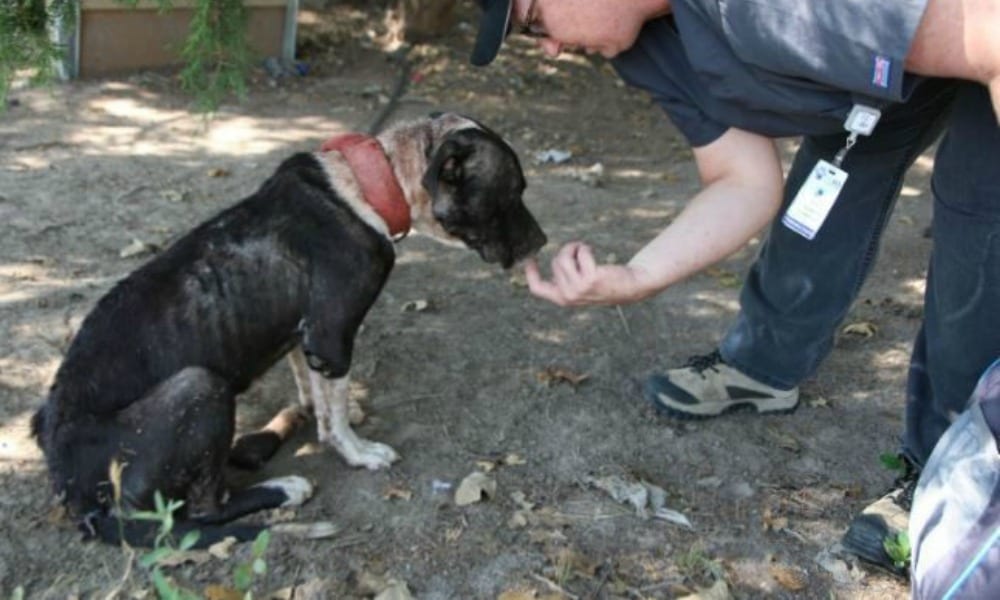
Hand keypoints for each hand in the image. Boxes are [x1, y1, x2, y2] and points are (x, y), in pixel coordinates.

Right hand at [523, 242, 647, 306]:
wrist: (630, 286)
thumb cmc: (604, 283)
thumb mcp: (580, 284)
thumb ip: (566, 278)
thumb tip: (556, 261)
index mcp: (563, 299)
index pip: (538, 289)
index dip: (530, 273)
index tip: (529, 259)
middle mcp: (569, 296)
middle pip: (555, 262)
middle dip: (567, 252)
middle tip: (581, 253)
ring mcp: (579, 289)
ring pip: (564, 257)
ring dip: (575, 248)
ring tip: (585, 250)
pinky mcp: (591, 279)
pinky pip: (580, 253)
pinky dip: (586, 248)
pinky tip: (593, 253)